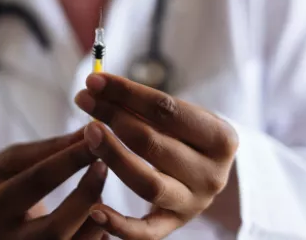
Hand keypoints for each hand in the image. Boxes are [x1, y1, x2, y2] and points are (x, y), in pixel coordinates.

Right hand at [0, 129, 108, 239]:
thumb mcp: (8, 161)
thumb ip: (47, 148)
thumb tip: (88, 132)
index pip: (36, 182)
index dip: (70, 159)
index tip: (95, 139)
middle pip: (54, 228)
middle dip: (85, 195)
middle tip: (103, 166)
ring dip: (95, 218)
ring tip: (100, 193)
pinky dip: (95, 237)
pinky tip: (101, 218)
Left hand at [75, 74, 238, 238]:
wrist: (208, 171)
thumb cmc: (188, 136)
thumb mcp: (181, 117)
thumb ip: (144, 105)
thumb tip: (98, 86)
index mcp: (220, 138)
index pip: (166, 109)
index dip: (127, 93)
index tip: (95, 80)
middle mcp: (212, 174)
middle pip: (153, 143)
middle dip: (113, 117)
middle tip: (84, 100)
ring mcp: (193, 203)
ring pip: (147, 183)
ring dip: (113, 156)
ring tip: (88, 132)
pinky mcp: (174, 224)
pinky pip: (146, 232)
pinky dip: (120, 224)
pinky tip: (94, 210)